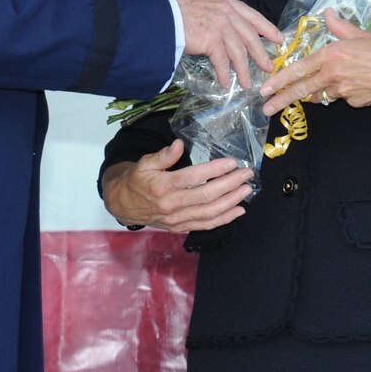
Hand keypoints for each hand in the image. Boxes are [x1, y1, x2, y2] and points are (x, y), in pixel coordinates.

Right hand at [102, 139, 253, 231]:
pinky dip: (224, 219)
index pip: (193, 177)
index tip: (232, 162)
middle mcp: (171, 205)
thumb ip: (163, 155)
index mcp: (162, 186)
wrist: (124, 204)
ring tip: (246, 190)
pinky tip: (239, 210)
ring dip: (231, 202)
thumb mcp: (145, 163)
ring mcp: (176, 219)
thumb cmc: (137, 180)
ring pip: (208, 213)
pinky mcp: (180, 228)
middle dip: (229, 185)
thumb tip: (178, 144)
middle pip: (206, 196)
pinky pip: (205, 225)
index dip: (214, 170)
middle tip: (246, 174)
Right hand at [171, 0, 282, 89]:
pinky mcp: (211, 39)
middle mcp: (226, 11)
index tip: (278, 39)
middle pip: (250, 36)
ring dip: (244, 70)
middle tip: (269, 67)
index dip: (267, 28)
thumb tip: (226, 32)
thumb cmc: (175, 10)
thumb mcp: (202, 4)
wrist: (160, 14)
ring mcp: (220, 24)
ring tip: (248, 84)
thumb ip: (217, 14)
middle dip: (261, 54)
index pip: (253, 15)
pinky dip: (225, 73)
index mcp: (225, 1)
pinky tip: (227, 83)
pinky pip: (222, 61)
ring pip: (239, 51)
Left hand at [259, 11, 370, 114]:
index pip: (299, 69)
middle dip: (281, 100)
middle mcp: (334, 75)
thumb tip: (328, 14)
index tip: (265, 88)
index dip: (280, 79)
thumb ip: (340, 27)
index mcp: (332, 55)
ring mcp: (344, 92)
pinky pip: (342, 97)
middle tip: (266, 108)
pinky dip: (342, 92)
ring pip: (322, 94)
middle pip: (302, 90)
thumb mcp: (362, 34)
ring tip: (308, 93)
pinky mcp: (354, 102)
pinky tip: (356, 83)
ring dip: (315, 93)